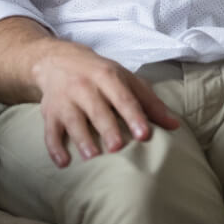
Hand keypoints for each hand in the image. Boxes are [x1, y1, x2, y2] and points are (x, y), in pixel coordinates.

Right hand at [27, 39, 179, 167]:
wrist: (57, 60)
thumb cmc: (98, 73)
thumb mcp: (124, 79)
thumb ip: (149, 102)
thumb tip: (174, 125)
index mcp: (106, 76)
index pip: (122, 97)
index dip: (134, 115)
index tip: (144, 134)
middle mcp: (84, 86)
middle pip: (96, 109)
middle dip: (107, 128)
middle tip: (117, 147)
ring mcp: (64, 100)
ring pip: (72, 120)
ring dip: (81, 138)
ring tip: (91, 156)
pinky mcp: (50, 112)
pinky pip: (49, 131)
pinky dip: (54, 147)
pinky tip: (63, 163)